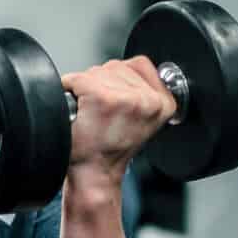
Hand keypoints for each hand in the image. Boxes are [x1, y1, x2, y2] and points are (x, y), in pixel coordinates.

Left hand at [60, 56, 176, 184]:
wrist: (94, 171)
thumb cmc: (111, 148)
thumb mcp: (143, 119)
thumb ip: (144, 92)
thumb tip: (131, 71)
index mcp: (164, 102)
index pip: (140, 65)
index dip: (120, 82)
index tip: (116, 106)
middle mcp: (149, 99)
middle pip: (115, 67)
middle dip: (102, 84)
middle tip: (102, 115)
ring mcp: (126, 98)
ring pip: (97, 72)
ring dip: (87, 88)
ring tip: (93, 114)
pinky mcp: (102, 98)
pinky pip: (79, 79)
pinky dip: (72, 90)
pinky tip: (81, 111)